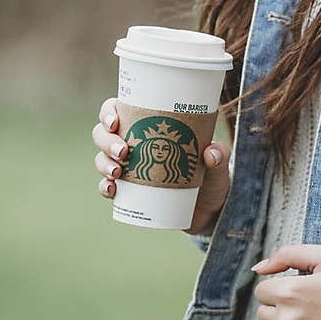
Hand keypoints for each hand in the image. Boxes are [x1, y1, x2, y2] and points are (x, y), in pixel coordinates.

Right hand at [90, 96, 230, 234]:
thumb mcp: (219, 163)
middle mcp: (133, 143)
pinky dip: (104, 187)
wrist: (210, 209)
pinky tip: (111, 189)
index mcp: (149, 126)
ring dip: (103, 163)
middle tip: (123, 151)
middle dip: (106, 140)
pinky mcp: (129, 191)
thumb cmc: (212, 177)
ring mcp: (128, 167)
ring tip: (117, 172)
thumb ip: (220, 155)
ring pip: (101, 158)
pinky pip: (107, 186)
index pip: (118, 110)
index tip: (115, 122)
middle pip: (102, 133)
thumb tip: (210, 153)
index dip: (108, 112)